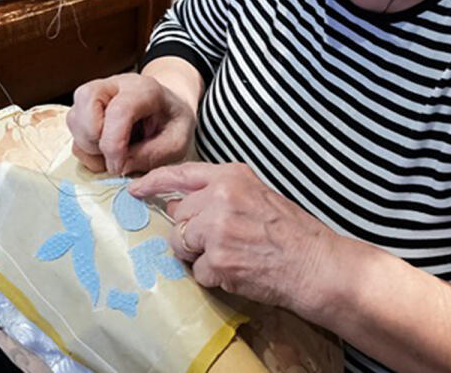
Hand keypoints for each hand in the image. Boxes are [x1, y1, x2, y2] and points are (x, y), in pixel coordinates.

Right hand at [66, 73, 195, 174]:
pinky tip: (106, 152)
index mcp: (143, 89)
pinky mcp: (84, 110)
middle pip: (86, 103)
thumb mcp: (177, 142)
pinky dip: (86, 151)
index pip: (118, 111)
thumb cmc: (173, 122)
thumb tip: (120, 167)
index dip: (114, 145)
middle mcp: (113, 85)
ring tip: (115, 153)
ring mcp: (95, 95)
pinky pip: (73, 134)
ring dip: (90, 148)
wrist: (169, 109)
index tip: (119, 168)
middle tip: (118, 156)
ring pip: (75, 120)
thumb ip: (152, 155)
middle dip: (96, 141)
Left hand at [128, 162, 339, 313]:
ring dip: (200, 256)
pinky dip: (214, 277)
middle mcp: (220, 197)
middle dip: (191, 233)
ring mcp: (216, 228)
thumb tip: (179, 206)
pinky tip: (240, 272)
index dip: (154, 183)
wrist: (315, 264)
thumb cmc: (292, 233)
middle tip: (223, 243)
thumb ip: (219, 195)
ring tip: (234, 256)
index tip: (135, 190)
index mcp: (232, 176)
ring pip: (181, 244)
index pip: (181, 174)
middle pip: (178, 217)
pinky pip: (197, 271)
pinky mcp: (216, 259)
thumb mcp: (257, 195)